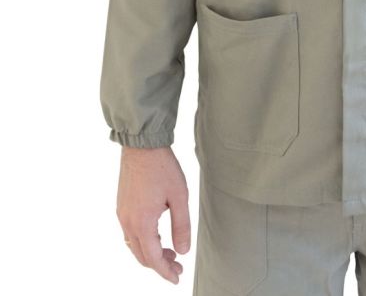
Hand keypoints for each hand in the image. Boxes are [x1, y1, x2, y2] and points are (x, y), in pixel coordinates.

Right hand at [116, 146, 190, 283]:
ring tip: (169, 252)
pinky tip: (156, 235)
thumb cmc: (162, 168)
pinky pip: (130, 233)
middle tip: (177, 266)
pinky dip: (143, 241)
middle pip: (141, 255)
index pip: (152, 258)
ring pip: (134, 245)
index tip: (176, 278)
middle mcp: (128, 222)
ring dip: (150, 253)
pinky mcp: (122, 206)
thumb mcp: (179, 196)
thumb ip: (181, 226)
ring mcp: (122, 214)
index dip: (165, 272)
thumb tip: (183, 250)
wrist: (142, 146)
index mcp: (142, 223)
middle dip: (159, 265)